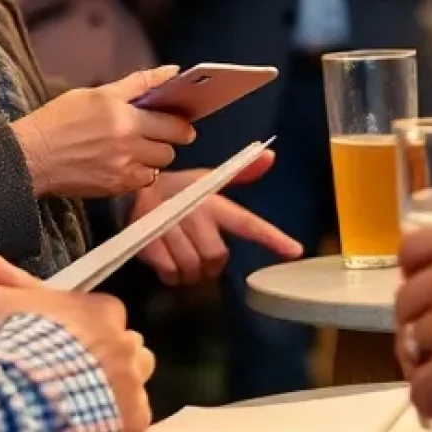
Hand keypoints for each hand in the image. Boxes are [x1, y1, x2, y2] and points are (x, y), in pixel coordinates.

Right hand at [0, 253, 154, 431]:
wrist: (21, 397)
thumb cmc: (11, 346)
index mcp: (103, 310)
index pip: (100, 316)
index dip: (75, 333)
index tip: (53, 347)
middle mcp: (127, 342)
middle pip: (120, 348)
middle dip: (98, 359)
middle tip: (61, 377)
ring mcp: (134, 381)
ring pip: (133, 380)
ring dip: (114, 388)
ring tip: (80, 402)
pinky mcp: (134, 418)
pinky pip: (132, 420)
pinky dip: (116, 425)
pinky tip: (88, 428)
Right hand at [11, 65, 196, 198]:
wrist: (30, 156)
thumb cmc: (59, 119)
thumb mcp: (98, 93)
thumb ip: (138, 83)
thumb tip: (171, 71)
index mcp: (125, 118)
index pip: (172, 122)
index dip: (182, 122)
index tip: (183, 120)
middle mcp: (127, 146)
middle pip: (170, 147)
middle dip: (172, 139)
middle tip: (164, 133)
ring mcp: (121, 170)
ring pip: (159, 166)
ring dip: (156, 156)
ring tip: (142, 146)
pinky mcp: (113, 188)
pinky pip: (142, 182)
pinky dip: (141, 173)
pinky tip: (128, 162)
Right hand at [134, 152, 303, 284]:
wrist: (136, 191)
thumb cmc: (180, 189)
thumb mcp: (210, 180)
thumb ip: (242, 174)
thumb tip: (271, 156)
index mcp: (214, 201)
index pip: (247, 222)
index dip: (271, 238)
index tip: (295, 251)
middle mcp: (195, 215)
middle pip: (216, 256)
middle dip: (212, 263)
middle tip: (202, 252)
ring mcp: (170, 230)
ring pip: (193, 269)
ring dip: (191, 270)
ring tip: (184, 253)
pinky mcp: (148, 245)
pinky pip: (170, 274)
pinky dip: (172, 274)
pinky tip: (169, 259)